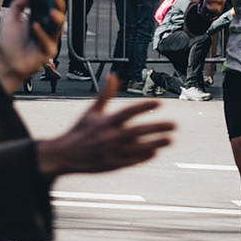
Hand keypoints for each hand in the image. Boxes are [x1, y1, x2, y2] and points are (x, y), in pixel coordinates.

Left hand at [0, 0, 62, 90]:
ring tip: (51, 12)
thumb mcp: (10, 17)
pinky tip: (35, 27)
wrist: (4, 63)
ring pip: (58, 28)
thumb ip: (19, 3)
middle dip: (59, 7)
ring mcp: (48, 40)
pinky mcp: (48, 51)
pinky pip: (48, 41)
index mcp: (39, 20)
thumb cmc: (8, 44)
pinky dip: (41, 34)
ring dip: (56, 19)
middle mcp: (46, 29)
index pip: (51, 7)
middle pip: (59, 16)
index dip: (53, 0)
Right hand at [36, 75, 174, 174]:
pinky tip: (155, 151)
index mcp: (105, 122)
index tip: (159, 103)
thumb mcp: (91, 111)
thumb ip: (105, 94)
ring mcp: (113, 152)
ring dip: (156, 143)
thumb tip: (113, 76)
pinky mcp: (113, 164)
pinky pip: (132, 160)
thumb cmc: (80, 131)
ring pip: (138, 148)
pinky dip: (144, 156)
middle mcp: (110, 137)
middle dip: (157, 128)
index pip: (128, 112)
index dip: (144, 107)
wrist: (66, 155)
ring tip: (171, 139)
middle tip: (174, 125)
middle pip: (138, 131)